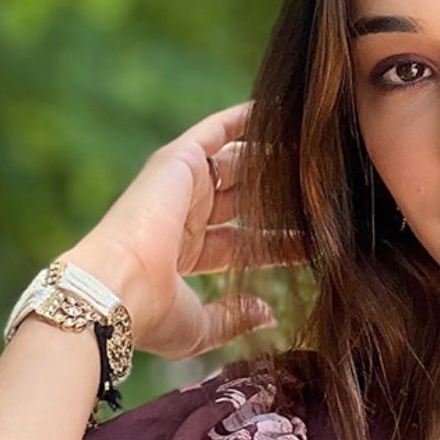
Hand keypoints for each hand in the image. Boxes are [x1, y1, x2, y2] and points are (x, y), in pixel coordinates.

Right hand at [58, 98, 294, 363]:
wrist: (117, 290)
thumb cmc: (151, 315)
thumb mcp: (201, 327)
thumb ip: (234, 317)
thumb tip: (267, 313)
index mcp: (184, 255)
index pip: (246, 244)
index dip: (281, 244)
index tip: (317, 240)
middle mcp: (183, 216)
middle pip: (245, 201)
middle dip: (281, 196)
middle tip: (323, 188)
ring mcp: (180, 186)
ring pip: (237, 164)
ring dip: (272, 157)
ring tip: (313, 148)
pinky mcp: (178, 160)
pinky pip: (217, 131)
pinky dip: (245, 120)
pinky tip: (278, 112)